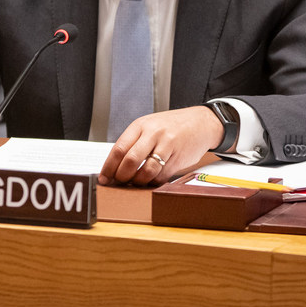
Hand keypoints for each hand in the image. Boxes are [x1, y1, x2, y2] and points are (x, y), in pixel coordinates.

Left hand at [99, 105, 222, 186]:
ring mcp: (167, 145)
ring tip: (136, 182)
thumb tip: (115, 166)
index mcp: (141, 125)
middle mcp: (153, 133)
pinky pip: (161, 176)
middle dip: (121, 177)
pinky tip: (151, 180)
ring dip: (138, 182)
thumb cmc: (171, 126)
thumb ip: (133, 143)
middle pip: (130, 161)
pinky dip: (153, 182)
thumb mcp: (149, 126)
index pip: (119, 148)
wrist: (201, 123)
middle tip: (119, 183)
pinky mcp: (178, 157)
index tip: (104, 178)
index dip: (109, 167)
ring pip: (146, 171)